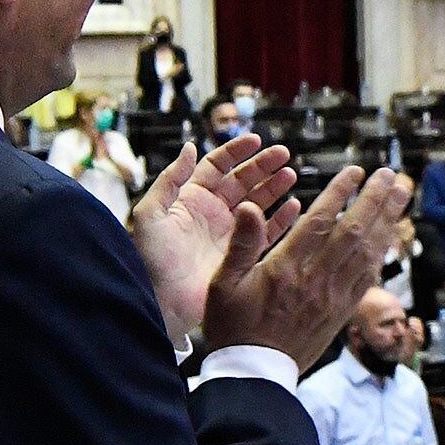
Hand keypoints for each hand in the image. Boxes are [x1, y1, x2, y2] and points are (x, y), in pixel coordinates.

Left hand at [129, 135, 299, 346]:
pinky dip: (282, 219)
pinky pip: (267, 232)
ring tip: (290, 176)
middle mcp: (213, 212)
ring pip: (258, 203)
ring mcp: (229, 233)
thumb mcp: (150, 214)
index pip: (217, 166)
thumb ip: (169, 180)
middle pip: (243, 181)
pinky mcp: (242, 253)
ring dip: (275, 188)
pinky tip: (294, 206)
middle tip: (283, 154)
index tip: (256, 141)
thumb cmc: (150, 261)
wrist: (164, 303)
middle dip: (263, 166)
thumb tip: (189, 148)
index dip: (236, 152)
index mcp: (191, 198)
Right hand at [202, 164, 413, 373]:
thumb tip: (249, 205)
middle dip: (375, 200)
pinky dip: (381, 252)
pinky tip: (388, 234)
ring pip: (368, 253)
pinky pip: (368, 277)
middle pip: (354, 232)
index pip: (322, 221)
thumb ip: (241, 243)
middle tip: (391, 175)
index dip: (341, 192)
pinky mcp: (342, 312)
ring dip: (387, 221)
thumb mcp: (223, 284)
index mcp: (287, 268)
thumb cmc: (233, 326)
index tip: (356, 171)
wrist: (254, 374)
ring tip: (401, 195)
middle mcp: (317, 280)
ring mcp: (334, 298)